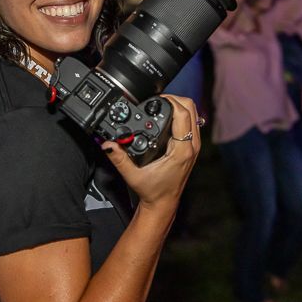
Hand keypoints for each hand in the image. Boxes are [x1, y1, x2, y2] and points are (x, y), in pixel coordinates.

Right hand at [101, 95, 200, 213]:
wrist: (164, 204)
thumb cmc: (153, 192)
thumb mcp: (132, 175)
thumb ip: (119, 159)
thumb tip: (107, 144)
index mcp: (181, 150)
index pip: (183, 114)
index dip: (170, 101)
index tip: (155, 98)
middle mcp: (192, 145)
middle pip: (191, 108)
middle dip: (175, 99)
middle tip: (157, 99)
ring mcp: (194, 145)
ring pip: (194, 113)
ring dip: (179, 105)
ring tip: (161, 104)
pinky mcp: (193, 146)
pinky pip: (192, 122)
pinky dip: (182, 113)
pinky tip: (168, 115)